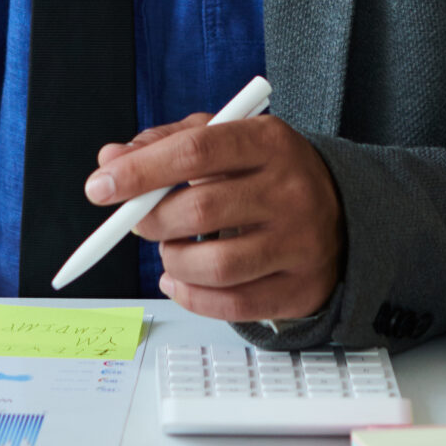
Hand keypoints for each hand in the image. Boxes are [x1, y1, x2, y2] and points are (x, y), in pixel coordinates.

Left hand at [88, 113, 343, 322]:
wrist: (344, 211)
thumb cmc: (268, 172)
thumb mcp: (225, 140)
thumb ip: (166, 144)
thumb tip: (111, 160)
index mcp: (270, 141)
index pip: (197, 150)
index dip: (142, 170)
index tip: (101, 186)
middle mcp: (291, 190)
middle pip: (200, 210)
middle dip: (151, 221)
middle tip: (137, 221)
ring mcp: (300, 243)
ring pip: (213, 265)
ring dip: (172, 261)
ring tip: (171, 249)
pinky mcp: (300, 288)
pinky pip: (231, 305)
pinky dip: (191, 297)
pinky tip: (181, 280)